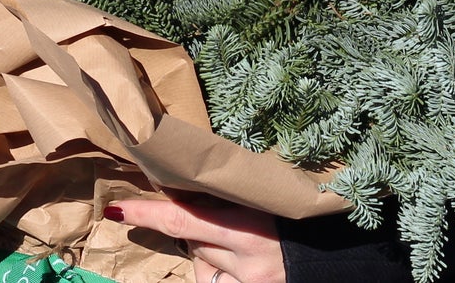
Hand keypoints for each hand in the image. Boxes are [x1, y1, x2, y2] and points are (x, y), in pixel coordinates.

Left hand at [104, 196, 283, 282]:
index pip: (183, 217)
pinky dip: (215, 274)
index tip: (116, 209)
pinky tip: (236, 267)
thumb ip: (230, 192)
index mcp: (251, 224)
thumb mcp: (266, 201)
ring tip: (238, 245)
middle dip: (192, 225)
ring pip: (199, 264)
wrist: (338, 263)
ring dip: (206, 252)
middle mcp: (246, 259)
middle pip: (190, 239)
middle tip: (215, 217)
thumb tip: (187, 180)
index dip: (147, 213)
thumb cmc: (301, 223)